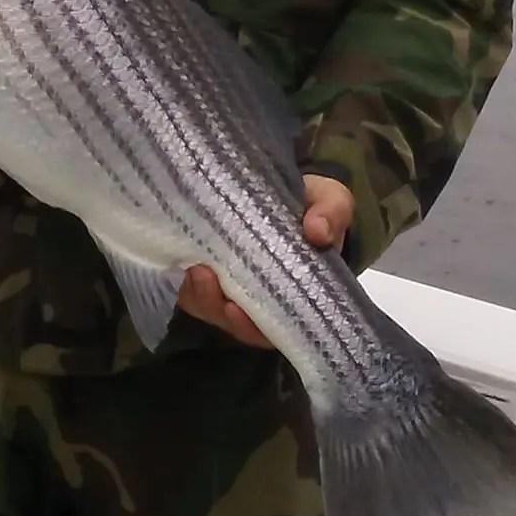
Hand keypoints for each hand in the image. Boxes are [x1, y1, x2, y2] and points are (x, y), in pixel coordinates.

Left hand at [176, 175, 353, 348]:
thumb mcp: (331, 200)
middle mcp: (262, 300)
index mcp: (296, 293)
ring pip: (211, 309)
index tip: (237, 309)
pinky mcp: (209, 275)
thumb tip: (318, 232)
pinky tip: (184, 263)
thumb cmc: (313, 204)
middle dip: (218, 308)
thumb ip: (332, 213)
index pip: (274, 327)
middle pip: (236, 323)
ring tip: (195, 268)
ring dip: (200, 295)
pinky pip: (192, 292)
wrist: (286, 189)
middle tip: (206, 278)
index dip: (253, 327)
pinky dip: (187, 284)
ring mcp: (233, 289)